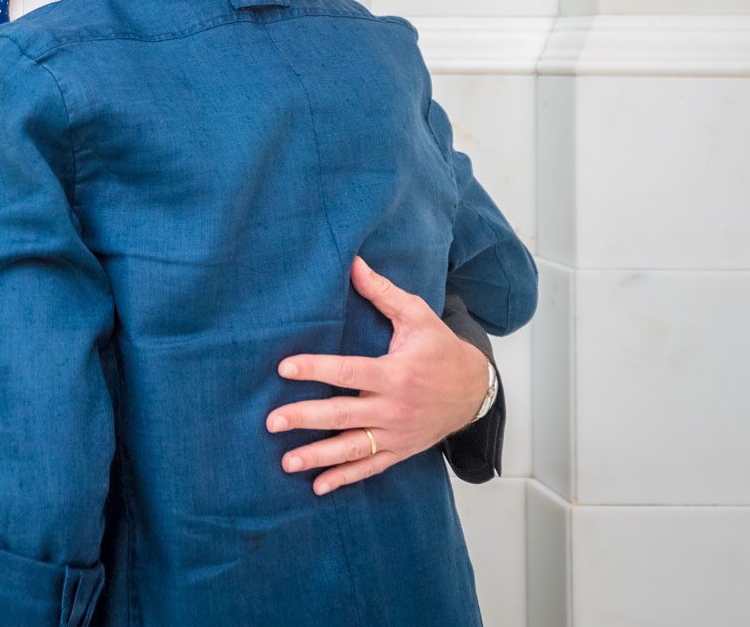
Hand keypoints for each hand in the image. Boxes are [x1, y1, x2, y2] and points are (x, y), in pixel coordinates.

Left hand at [266, 256, 486, 494]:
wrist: (476, 390)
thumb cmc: (441, 349)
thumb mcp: (418, 316)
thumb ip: (383, 293)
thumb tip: (353, 263)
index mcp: (395, 373)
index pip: (349, 371)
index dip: (316, 369)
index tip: (284, 368)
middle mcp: (393, 408)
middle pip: (343, 415)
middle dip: (305, 418)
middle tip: (272, 421)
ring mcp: (397, 434)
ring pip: (353, 449)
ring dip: (318, 456)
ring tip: (286, 462)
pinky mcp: (401, 450)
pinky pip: (370, 468)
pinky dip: (345, 478)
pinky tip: (318, 487)